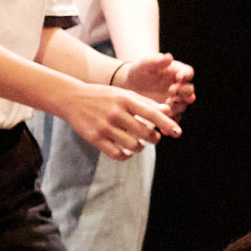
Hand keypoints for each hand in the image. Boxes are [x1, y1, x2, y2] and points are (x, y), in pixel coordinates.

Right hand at [61, 83, 183, 160]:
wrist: (72, 99)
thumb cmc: (103, 96)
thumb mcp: (123, 94)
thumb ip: (145, 102)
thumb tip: (168, 112)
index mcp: (125, 99)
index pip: (151, 113)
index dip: (166, 124)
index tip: (178, 132)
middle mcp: (115, 112)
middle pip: (145, 132)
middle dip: (154, 138)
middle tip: (153, 138)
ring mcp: (104, 126)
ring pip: (133, 145)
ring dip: (140, 147)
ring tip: (139, 144)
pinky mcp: (94, 138)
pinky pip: (117, 154)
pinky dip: (126, 156)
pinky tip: (127, 152)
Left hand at [113, 52, 196, 116]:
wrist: (130, 84)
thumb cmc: (141, 70)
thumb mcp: (146, 63)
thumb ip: (157, 60)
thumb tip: (169, 57)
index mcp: (178, 73)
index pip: (188, 73)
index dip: (185, 76)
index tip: (179, 78)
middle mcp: (181, 88)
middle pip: (188, 92)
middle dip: (183, 93)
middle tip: (172, 93)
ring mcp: (175, 101)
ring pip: (181, 106)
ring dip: (176, 108)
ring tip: (166, 108)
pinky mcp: (168, 113)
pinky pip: (172, 119)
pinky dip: (169, 123)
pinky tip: (163, 127)